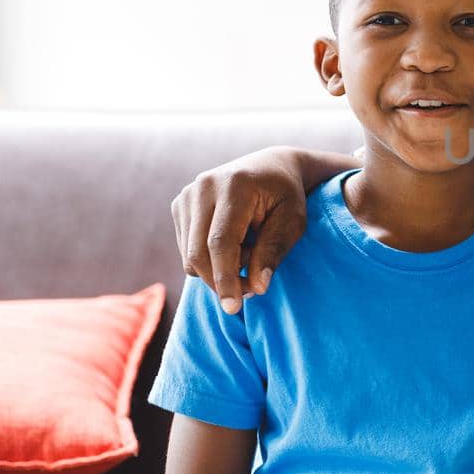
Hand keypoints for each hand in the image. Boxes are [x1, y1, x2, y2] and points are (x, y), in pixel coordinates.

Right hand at [172, 148, 307, 313]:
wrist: (271, 166)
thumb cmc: (287, 196)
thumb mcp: (293, 222)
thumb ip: (274, 251)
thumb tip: (257, 287)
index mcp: (235, 186)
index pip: (220, 242)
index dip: (225, 278)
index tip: (234, 307)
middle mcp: (204, 186)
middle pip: (198, 252)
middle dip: (220, 282)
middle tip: (249, 292)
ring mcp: (187, 194)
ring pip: (189, 255)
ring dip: (216, 272)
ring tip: (249, 259)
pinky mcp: (179, 205)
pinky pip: (186, 249)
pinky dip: (208, 260)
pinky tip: (234, 247)